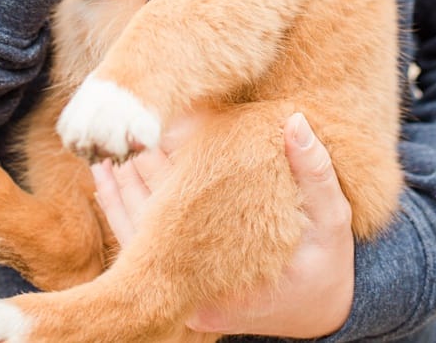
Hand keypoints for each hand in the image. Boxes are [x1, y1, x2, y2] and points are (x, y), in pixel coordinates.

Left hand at [91, 112, 354, 337]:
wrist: (319, 313)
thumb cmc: (327, 264)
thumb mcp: (332, 221)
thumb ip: (315, 174)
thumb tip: (296, 123)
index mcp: (237, 277)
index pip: (188, 214)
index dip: (169, 169)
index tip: (157, 130)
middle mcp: (201, 289)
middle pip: (155, 222)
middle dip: (139, 173)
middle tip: (121, 130)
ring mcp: (185, 289)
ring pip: (139, 234)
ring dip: (122, 190)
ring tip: (103, 152)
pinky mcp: (177, 283)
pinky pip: (139, 246)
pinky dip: (122, 211)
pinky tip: (106, 183)